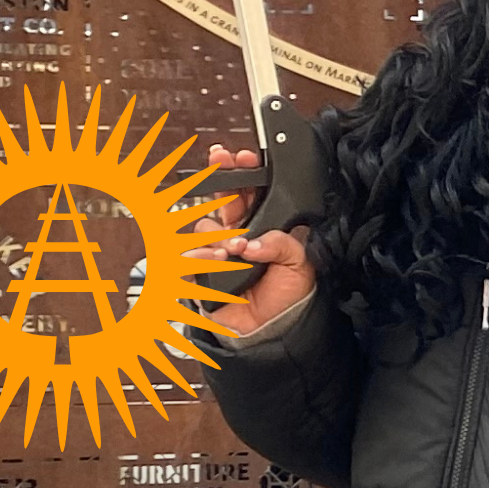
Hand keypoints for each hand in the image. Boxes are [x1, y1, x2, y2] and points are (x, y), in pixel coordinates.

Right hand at [182, 143, 313, 335]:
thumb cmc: (287, 297)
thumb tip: (252, 241)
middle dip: (220, 175)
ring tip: (235, 247)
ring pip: (204, 225)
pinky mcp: (199, 270)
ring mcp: (215, 250)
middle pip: (221, 197)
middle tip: (222, 161)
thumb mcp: (299, 264)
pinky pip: (189, 255)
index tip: (244, 157)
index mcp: (262, 227)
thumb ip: (282, 244)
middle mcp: (236, 234)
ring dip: (218, 230)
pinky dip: (202, 255)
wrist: (272, 331)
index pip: (251, 193)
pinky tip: (219, 259)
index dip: (245, 172)